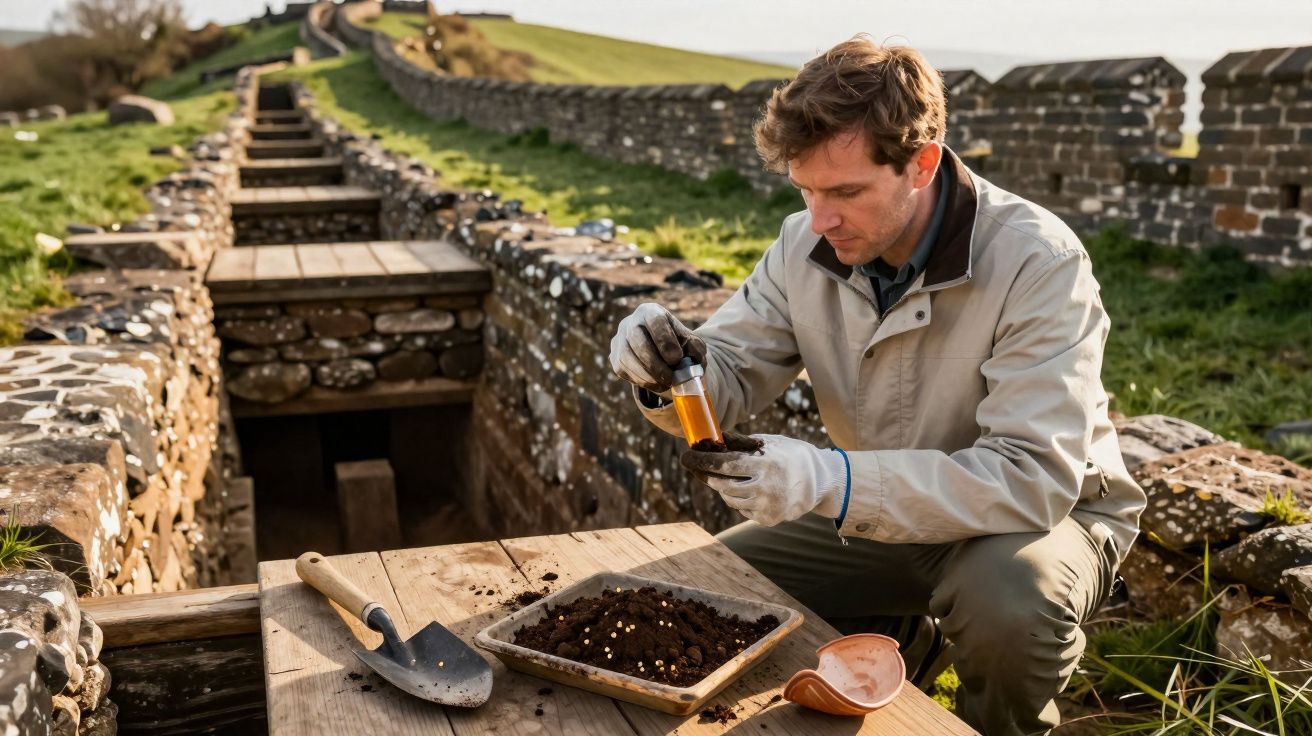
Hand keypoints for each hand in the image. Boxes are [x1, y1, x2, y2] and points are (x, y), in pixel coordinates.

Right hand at [608, 303, 706, 392]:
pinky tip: (656, 384)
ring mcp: (619, 340)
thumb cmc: (676, 343)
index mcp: (650, 311)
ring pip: (627, 358)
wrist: (658, 350)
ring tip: (665, 383)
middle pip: (637, 340)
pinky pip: (623, 370)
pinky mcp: (614, 358)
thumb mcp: (689, 341)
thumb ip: (695, 347)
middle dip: (655, 363)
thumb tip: (694, 359)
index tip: (677, 358)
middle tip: (671, 378)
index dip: (665, 341)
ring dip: (647, 375)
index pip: (655, 321)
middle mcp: (630, 322)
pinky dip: (641, 380)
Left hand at [680, 433, 847, 526]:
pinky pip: (741, 508)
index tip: (686, 457)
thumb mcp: (769, 443)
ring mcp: (766, 506)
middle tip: (694, 466)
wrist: (820, 482)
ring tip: (726, 475)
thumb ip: (740, 443)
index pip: (724, 465)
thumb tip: (711, 439)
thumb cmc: (790, 456)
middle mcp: (765, 488)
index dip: (702, 461)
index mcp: (765, 465)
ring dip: (722, 486)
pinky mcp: (767, 519)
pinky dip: (738, 498)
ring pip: (729, 498)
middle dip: (705, 474)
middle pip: (721, 484)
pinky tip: (747, 488)